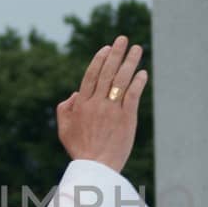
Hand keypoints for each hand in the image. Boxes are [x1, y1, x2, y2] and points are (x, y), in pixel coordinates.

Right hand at [57, 35, 147, 172]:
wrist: (96, 168)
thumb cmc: (80, 150)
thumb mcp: (64, 130)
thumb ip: (65, 109)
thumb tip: (75, 93)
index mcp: (82, 104)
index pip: (91, 75)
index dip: (99, 60)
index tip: (107, 48)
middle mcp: (97, 103)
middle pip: (107, 72)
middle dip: (116, 53)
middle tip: (123, 39)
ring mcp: (112, 110)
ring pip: (121, 80)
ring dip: (130, 62)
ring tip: (137, 48)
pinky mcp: (126, 119)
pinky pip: (133, 96)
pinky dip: (138, 82)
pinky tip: (143, 72)